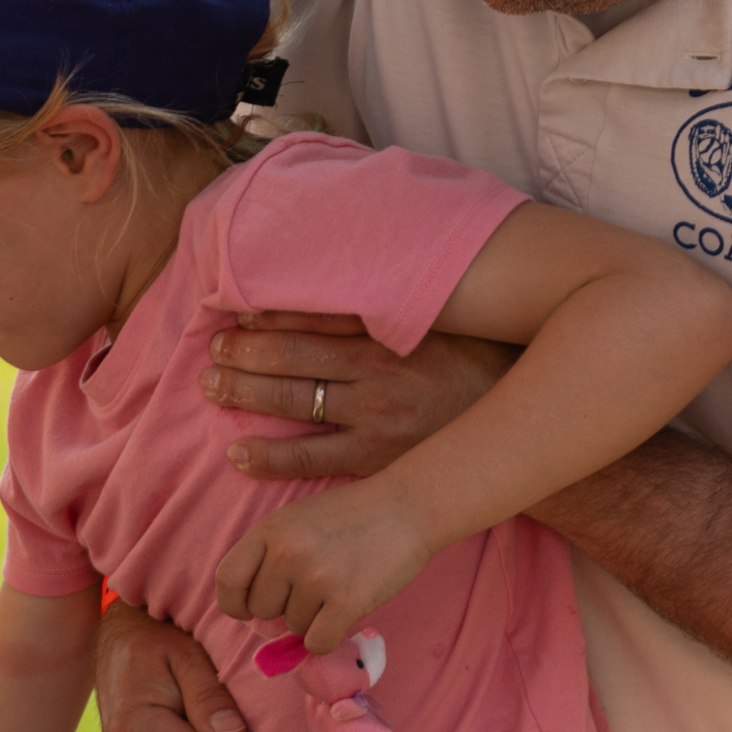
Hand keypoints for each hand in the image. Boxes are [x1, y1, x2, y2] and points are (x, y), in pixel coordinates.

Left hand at [208, 314, 511, 482]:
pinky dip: (272, 456)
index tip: (236, 311)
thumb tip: (358, 272)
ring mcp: (375, 416)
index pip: (317, 316)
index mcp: (391, 330)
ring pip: (296, 400)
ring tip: (211, 385)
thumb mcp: (449, 318)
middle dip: (246, 351)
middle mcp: (377, 369)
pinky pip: (312, 459)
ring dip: (246, 392)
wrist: (520, 422)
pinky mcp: (377, 457)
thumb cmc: (483, 363)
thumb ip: (402, 299)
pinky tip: (238, 453)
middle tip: (212, 349)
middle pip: (295, 356)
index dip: (271, 313)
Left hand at [215, 482, 437, 655]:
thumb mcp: (298, 518)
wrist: (408, 507)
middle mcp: (287, 553)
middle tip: (313, 590)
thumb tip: (253, 615)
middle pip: (262, 610)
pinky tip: (342, 615)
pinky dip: (327, 637)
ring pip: (293, 627)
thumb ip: (270, 555)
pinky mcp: (346, 602)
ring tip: (338, 586)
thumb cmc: (351, 515)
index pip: (227, 579)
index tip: (246, 610)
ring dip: (312, 618)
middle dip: (282, 608)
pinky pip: (317, 643)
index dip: (234, 603)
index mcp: (270, 529)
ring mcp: (316, 578)